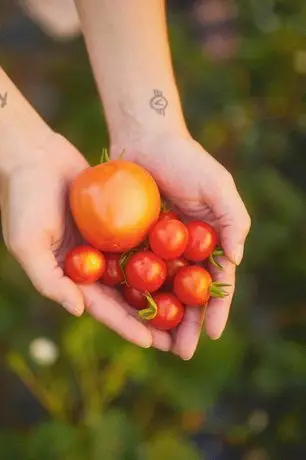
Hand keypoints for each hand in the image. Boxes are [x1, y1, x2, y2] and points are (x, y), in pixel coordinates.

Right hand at [0, 133, 170, 350]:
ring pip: (139, 272)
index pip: (102, 307)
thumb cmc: (23, 200)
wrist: (34, 157)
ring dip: (161, 289)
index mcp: (72, 276)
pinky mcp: (117, 222)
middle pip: (126, 297)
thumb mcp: (27, 243)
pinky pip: (141, 240)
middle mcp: (92, 263)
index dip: (126, 326)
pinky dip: (160, 252)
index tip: (152, 342)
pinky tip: (184, 261)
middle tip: (178, 337)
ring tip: (188, 305)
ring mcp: (106, 242)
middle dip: (150, 318)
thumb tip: (79, 311)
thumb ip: (49, 280)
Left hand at [111, 131, 250, 359]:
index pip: (215, 282)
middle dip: (186, 324)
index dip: (216, 309)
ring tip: (156, 344)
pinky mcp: (132, 240)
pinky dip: (133, 293)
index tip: (211, 334)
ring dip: (159, 318)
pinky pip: (132, 271)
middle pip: (187, 294)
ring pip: (160, 290)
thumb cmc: (186, 160)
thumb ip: (234, 222)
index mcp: (208, 240)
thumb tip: (237, 262)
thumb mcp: (218, 187)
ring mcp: (157, 247)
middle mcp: (184, 249)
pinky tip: (129, 314)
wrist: (145, 138)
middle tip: (180, 352)